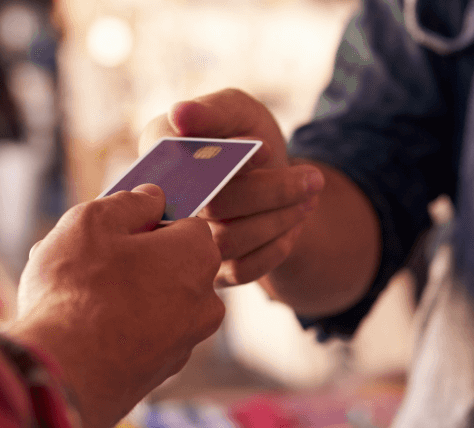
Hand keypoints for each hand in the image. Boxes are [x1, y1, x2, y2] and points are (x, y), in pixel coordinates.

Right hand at [5, 185, 224, 427]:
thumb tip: (152, 199)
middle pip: (169, 265)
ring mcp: (187, 341)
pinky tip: (80, 329)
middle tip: (85, 261)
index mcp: (198, 256)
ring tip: (71, 296)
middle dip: (132, 259)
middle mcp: (206, 301)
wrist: (65, 375)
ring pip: (153, 302)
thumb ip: (129, 203)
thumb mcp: (93, 222)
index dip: (147, 221)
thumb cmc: (79, 290)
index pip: (185, 223)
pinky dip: (119, 329)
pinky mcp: (163, 372)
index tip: (115, 228)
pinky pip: (142, 336)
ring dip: (120, 294)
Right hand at [141, 88, 324, 286]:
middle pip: (213, 206)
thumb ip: (213, 111)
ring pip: (230, 241)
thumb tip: (180, 115)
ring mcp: (185, 244)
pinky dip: (277, 245)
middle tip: (313, 178)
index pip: (181, 165)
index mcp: (159, 157)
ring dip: (279, 218)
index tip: (266, 150)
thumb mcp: (237, 111)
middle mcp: (164, 204)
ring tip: (309, 196)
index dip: (226, 163)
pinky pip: (243, 269)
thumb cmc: (244, 135)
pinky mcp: (210, 271)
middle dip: (270, 191)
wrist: (268, 175)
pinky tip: (292, 222)